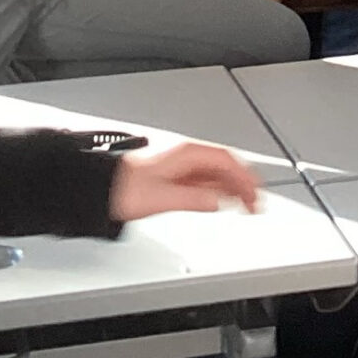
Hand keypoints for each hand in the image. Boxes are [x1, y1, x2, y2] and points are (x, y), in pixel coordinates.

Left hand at [110, 141, 262, 220]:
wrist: (101, 188)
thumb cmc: (125, 188)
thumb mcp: (163, 198)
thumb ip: (194, 200)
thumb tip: (217, 202)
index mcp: (186, 154)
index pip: (226, 160)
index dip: (245, 176)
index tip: (255, 192)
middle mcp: (186, 156)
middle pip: (225, 165)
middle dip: (243, 182)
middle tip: (256, 201)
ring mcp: (181, 165)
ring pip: (217, 172)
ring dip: (233, 187)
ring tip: (246, 203)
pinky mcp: (176, 176)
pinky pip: (206, 180)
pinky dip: (219, 190)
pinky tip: (224, 200)